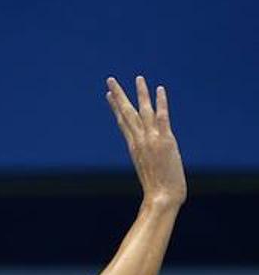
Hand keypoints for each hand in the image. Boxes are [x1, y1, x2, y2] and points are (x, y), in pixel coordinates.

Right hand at [106, 76, 185, 207]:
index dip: (115, 107)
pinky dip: (161, 103)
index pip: (122, 122)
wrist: (161, 197)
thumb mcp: (148, 171)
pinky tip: (159, 90)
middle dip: (118, 95)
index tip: (108, 95)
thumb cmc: (157, 190)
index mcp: (133, 147)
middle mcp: (139, 140)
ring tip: (138, 78)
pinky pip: (162, 117)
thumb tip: (148, 159)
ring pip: (143, 111)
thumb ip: (147, 161)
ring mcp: (151, 139)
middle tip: (110, 80)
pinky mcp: (165, 140)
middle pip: (126, 113)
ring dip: (140, 93)